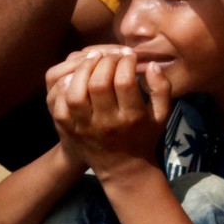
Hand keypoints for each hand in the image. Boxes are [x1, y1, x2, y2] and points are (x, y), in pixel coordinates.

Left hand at [46, 47, 171, 177]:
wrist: (123, 168)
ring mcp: (84, 127)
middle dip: (105, 61)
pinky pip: (61, 105)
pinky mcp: (69, 129)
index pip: (124, 81)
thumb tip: (150, 64)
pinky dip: (65, 87)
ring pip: (76, 93)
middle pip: (98, 83)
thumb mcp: (162, 114)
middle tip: (111, 55)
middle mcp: (106, 122)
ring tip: (92, 60)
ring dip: (83, 71)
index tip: (129, 55)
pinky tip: (76, 77)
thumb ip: (162, 88)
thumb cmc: (145, 135)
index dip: (126, 62)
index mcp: (132, 117)